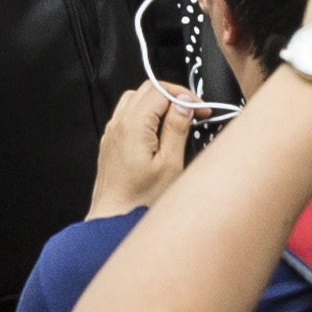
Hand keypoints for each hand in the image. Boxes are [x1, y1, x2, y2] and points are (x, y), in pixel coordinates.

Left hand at [89, 80, 195, 218]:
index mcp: (133, 125)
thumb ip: (177, 128)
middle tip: (193, 113)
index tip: (200, 110)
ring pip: (136, 99)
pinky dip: (145, 115)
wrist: (113, 222)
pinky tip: (158, 133)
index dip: (185, 96)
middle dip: (173, 96)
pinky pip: (128, 115)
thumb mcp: (170, 164)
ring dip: (158, 103)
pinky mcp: (111, 143)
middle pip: (147, 90)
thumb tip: (184, 104)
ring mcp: (112, 133)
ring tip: (177, 122)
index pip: (160, 90)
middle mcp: (118, 124)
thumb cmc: (140, 201)